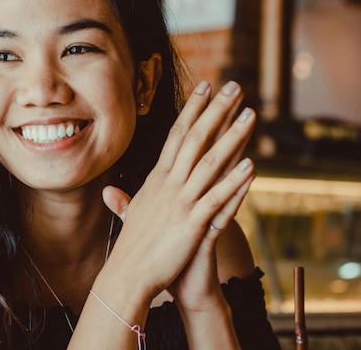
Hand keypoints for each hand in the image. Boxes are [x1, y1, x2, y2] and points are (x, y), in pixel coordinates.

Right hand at [101, 81, 255, 302]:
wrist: (128, 274)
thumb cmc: (131, 245)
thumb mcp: (129, 216)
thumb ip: (123, 200)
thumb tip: (109, 193)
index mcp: (158, 178)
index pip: (176, 134)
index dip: (192, 109)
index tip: (206, 86)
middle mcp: (169, 184)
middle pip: (194, 138)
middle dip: (216, 110)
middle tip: (234, 85)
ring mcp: (181, 202)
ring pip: (209, 162)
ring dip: (231, 137)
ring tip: (250, 114)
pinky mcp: (192, 223)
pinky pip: (216, 198)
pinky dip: (234, 181)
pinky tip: (252, 165)